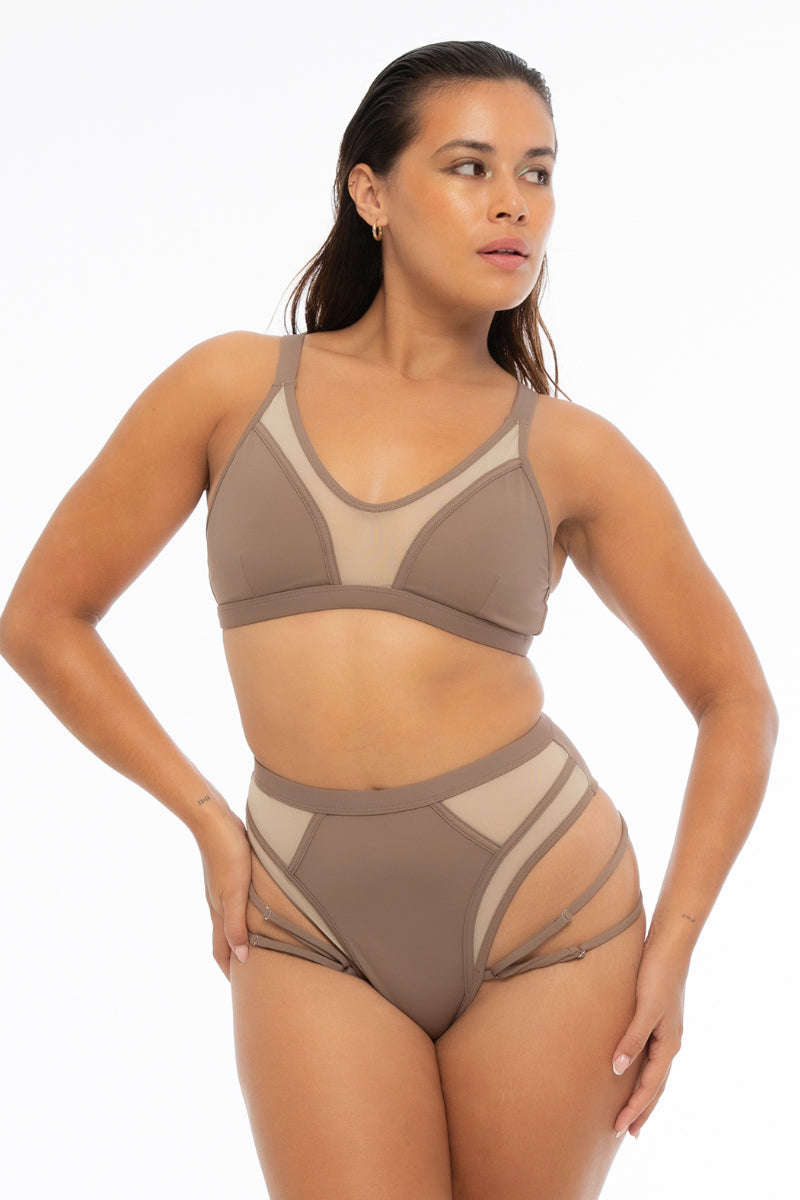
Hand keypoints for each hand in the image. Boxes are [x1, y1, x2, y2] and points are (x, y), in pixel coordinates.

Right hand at [193, 796, 252, 979]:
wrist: (212, 820)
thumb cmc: (228, 854)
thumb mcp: (235, 893)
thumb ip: (237, 925)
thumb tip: (241, 959)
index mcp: (219, 912)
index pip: (221, 951)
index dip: (230, 971)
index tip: (241, 991)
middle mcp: (217, 904)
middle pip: (223, 939)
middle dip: (233, 959)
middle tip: (248, 975)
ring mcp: (220, 889)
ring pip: (228, 922)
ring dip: (237, 938)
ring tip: (252, 948)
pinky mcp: (226, 875)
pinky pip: (232, 904)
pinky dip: (240, 917)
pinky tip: (251, 911)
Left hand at [611, 942, 687, 1137]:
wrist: (669, 946)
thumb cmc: (657, 975)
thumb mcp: (645, 1008)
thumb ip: (632, 1038)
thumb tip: (618, 1069)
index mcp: (669, 1044)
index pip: (650, 1086)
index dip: (635, 1108)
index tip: (619, 1128)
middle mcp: (670, 1043)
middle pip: (656, 1086)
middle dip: (642, 1110)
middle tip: (626, 1133)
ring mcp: (666, 1033)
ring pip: (655, 1074)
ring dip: (644, 1096)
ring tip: (632, 1114)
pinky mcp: (658, 1021)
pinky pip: (651, 1057)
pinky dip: (644, 1073)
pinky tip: (633, 1073)